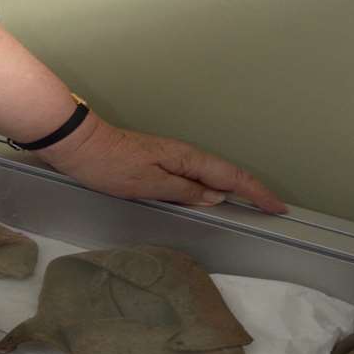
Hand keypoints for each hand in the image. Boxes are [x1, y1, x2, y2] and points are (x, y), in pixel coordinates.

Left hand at [37, 114, 287, 213]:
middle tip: (272, 208)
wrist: (76, 145)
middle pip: (225, 174)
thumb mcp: (148, 183)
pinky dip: (207, 187)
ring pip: (209, 175)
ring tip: (250, 206)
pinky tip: (207, 198)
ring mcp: (169, 158)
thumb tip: (215, 197)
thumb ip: (183, 191)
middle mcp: (181, 155)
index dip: (256, 192)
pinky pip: (192, 176)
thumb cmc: (107, 164)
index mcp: (185, 158)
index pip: (231, 176)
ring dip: (231, 189)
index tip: (278, 206)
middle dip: (251, 190)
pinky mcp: (155, 163)